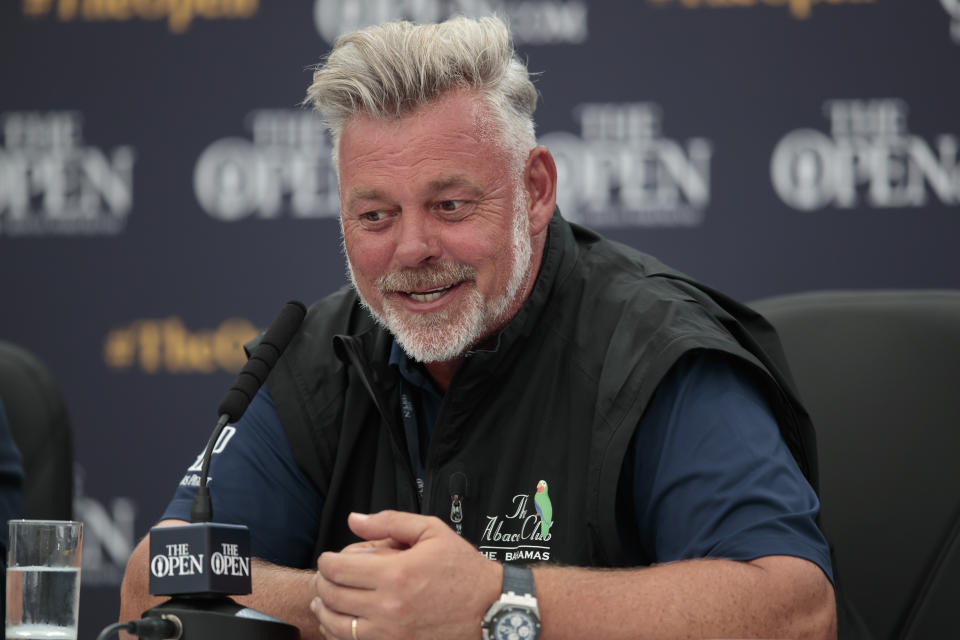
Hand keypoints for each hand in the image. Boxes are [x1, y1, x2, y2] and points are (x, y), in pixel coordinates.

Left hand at [312, 511, 501, 639]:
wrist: (491, 609)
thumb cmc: (463, 570)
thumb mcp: (432, 532)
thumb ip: (390, 522)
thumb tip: (356, 520)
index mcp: (395, 574)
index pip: (337, 570)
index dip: (325, 561)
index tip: (328, 558)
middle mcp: (388, 607)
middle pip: (332, 598)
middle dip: (322, 584)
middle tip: (326, 577)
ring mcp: (391, 634)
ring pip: (337, 626)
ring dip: (325, 611)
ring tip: (326, 601)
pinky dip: (340, 633)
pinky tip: (343, 622)